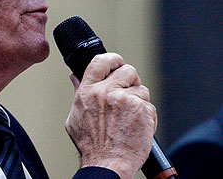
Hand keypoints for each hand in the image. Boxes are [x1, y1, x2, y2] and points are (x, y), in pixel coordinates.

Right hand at [65, 53, 156, 178]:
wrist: (107, 164)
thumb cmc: (91, 145)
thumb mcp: (75, 117)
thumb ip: (77, 93)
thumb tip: (74, 77)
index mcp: (87, 91)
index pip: (100, 61)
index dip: (112, 58)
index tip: (117, 62)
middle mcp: (105, 92)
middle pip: (127, 70)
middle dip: (131, 80)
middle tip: (129, 92)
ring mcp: (124, 100)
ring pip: (141, 89)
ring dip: (139, 101)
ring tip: (130, 117)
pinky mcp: (141, 110)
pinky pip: (149, 106)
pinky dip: (147, 116)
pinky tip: (137, 127)